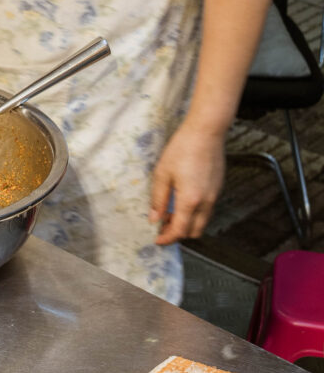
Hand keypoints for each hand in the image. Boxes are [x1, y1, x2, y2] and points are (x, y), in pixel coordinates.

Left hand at [149, 120, 226, 244]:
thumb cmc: (182, 149)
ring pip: (202, 222)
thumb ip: (158, 199)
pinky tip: (180, 202)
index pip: (179, 230)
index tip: (157, 240)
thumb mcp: (162, 174)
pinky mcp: (217, 188)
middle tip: (161, 228)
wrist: (206, 132)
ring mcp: (214, 195)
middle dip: (178, 234)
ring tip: (168, 214)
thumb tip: (154, 219)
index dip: (167, 238)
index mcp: (190, 200)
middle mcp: (206, 202)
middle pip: (194, 231)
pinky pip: (207, 210)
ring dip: (187, 224)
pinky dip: (194, 214)